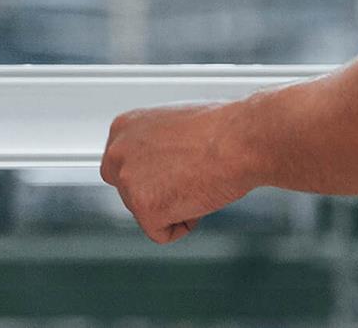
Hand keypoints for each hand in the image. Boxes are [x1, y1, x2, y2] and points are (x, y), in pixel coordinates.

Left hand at [100, 101, 253, 243]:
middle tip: (187, 177)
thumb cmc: (219, 128)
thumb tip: (155, 163)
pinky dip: (185, 223)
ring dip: (174, 206)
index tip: (174, 168)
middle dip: (157, 194)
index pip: (123, 167)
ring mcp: (128, 180)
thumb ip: (153, 145)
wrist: (240, 138)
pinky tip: (199, 195)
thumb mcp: (174, 125)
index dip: (154, 174)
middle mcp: (117, 151)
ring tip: (197, 178)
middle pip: (130, 194)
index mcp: (124, 126)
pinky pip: (163, 233)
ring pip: (147, 214)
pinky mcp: (144, 208)